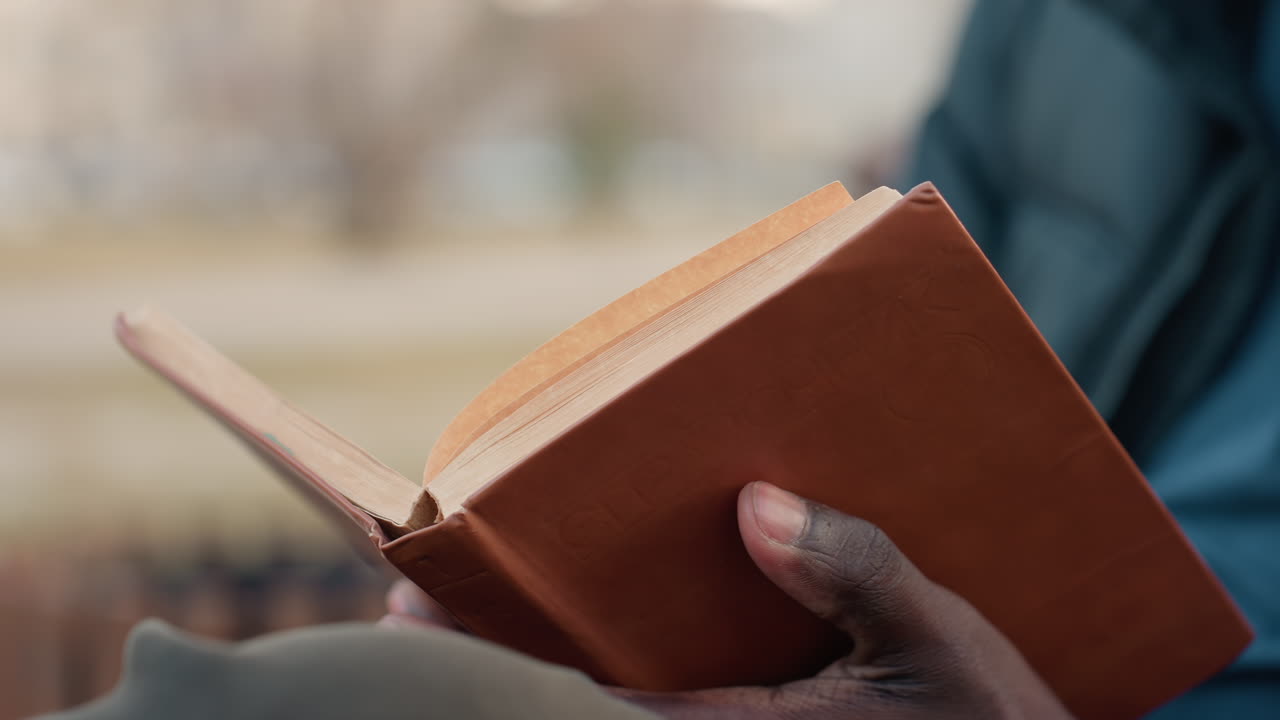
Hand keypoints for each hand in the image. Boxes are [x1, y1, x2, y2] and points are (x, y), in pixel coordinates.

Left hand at [382, 481, 1073, 718]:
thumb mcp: (935, 640)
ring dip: (532, 661)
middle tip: (404, 599)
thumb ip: (853, 571)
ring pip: (610, 706)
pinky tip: (586, 621)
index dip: (492, 657)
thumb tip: (755, 507)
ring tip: (472, 604)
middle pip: (576, 706)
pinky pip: (656, 703)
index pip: (588, 702)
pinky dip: (599, 666)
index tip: (411, 606)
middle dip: (483, 658)